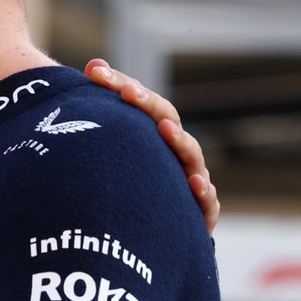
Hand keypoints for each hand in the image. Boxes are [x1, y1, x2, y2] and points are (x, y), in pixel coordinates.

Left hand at [85, 58, 219, 232]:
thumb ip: (101, 111)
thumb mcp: (110, 151)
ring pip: (190, 156)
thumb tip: (93, 65)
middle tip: (127, 92)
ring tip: (164, 128)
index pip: (141, 103)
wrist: (148, 235)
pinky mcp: (200, 214)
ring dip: (179, 141)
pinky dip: (203, 192)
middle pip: (167, 121)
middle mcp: (175, 153)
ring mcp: (190, 179)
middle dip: (147, 105)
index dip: (120, 85)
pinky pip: (206, 202)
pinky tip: (192, 183)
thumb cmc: (128, 185)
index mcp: (154, 135)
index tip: (95, 72)